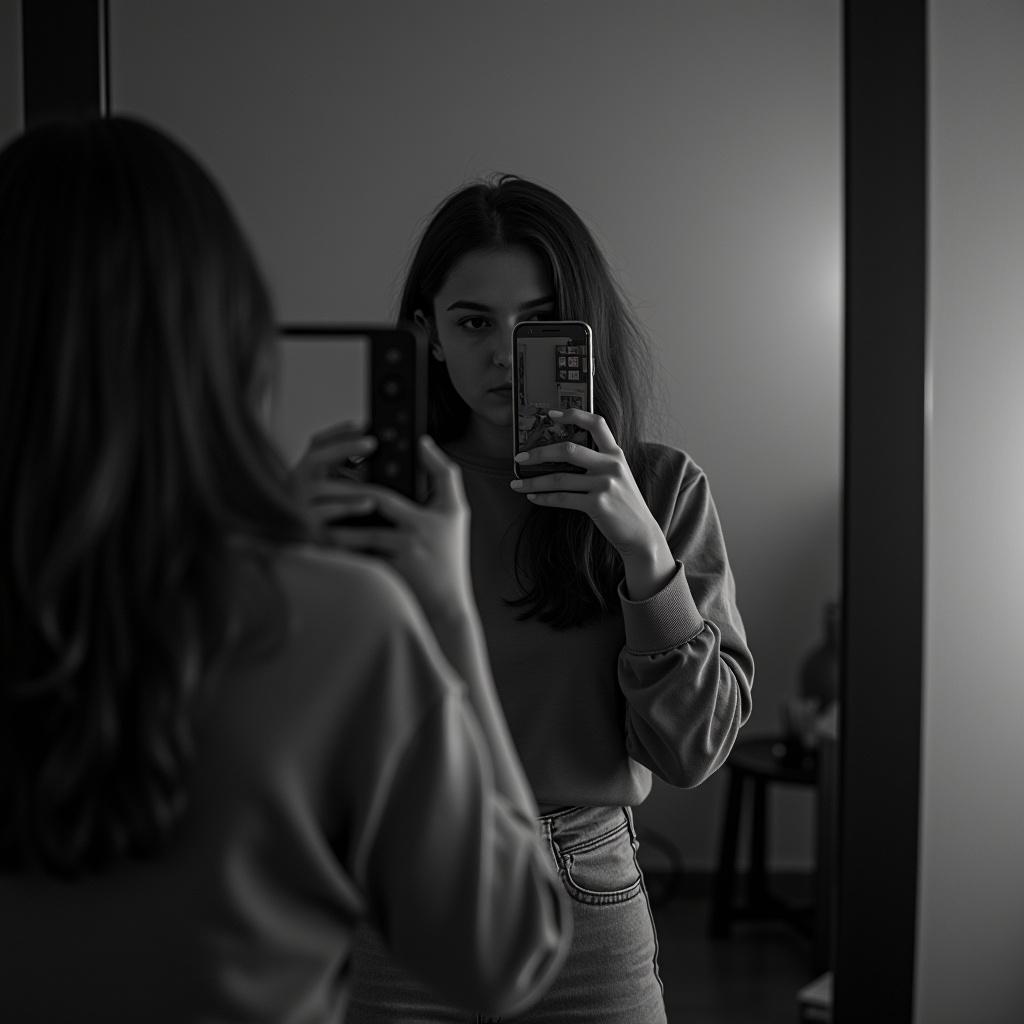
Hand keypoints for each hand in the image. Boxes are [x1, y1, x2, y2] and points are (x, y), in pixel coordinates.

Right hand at [293, 421, 379, 526]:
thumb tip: (372, 453)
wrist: (285, 546)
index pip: (318, 444)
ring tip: (375, 478)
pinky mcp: (303, 525)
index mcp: (304, 472)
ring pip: (320, 488)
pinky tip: (368, 504)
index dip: (339, 432)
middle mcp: (295, 483)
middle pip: (316, 457)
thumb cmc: (318, 516)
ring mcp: (295, 502)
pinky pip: (325, 514)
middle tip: (373, 443)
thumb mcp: (327, 490)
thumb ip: (344, 473)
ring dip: (349, 481)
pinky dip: (347, 507)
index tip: (363, 423)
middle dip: (344, 447)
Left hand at [320, 436, 474, 620]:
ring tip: (312, 518)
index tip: (337, 472)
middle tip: (312, 492)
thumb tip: (423, 443)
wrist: (448, 604)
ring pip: (355, 541)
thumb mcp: (456, 510)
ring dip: (333, 529)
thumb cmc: (450, 554)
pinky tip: (322, 545)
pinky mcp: (386, 579)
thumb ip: (443, 473)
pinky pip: (358, 563)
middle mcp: (408, 538)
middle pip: (364, 515)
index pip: (383, 496)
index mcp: (421, 519)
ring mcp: (395, 561)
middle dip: (338, 499)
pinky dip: (341, 553)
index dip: (359, 485)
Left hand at [509, 409, 659, 554]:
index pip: (596, 423)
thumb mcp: (617, 475)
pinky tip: (533, 497)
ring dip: (533, 482)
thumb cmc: (623, 503)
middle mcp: (611, 465)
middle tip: (520, 457)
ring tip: (516, 484)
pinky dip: (544, 498)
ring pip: (560, 478)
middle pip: (568, 449)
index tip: (550, 414)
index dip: (573, 415)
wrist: (641, 533)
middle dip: (539, 453)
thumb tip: (560, 454)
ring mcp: (605, 484)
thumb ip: (599, 462)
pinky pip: (563, 498)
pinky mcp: (598, 504)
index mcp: (615, 453)